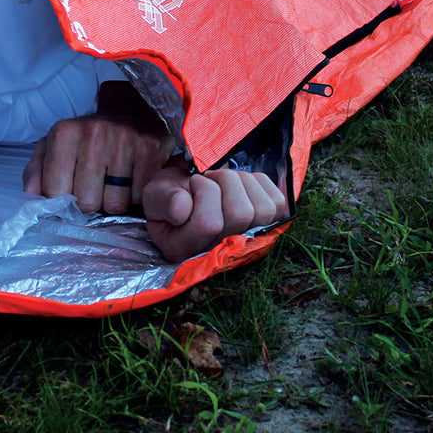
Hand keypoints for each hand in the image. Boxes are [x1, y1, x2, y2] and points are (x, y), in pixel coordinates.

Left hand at [22, 81, 176, 213]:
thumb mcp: (55, 145)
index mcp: (63, 133)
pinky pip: (139, 197)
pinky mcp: (149, 149)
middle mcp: (93, 134)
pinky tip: (132, 178)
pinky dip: (136, 195)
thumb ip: (36, 170)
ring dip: (115, 200)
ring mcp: (123, 141)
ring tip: (115, 180)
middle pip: (86, 202)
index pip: (55, 192)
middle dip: (91, 200)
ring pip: (115, 204)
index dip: (63, 198)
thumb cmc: (88, 136)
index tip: (72, 187)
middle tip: (96, 183)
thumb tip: (30, 195)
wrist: (130, 111)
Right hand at [142, 159, 288, 262]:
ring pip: (262, 209)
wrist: (189, 194)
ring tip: (224, 182)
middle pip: (240, 214)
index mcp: (185, 249)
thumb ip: (163, 200)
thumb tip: (182, 208)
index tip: (191, 183)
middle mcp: (218, 254)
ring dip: (241, 182)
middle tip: (209, 179)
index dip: (202, 191)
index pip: (208, 223)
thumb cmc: (170, 194)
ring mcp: (247, 245)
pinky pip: (277, 202)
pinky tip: (241, 185)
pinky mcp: (269, 229)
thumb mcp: (155, 194)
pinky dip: (259, 183)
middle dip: (223, 181)